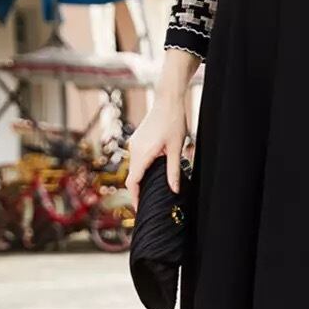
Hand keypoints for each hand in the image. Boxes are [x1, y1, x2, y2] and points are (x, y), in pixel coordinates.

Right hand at [125, 49, 199, 210]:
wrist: (168, 99)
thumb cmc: (174, 122)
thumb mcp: (176, 148)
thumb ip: (174, 171)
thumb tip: (173, 190)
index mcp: (142, 153)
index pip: (133, 181)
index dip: (134, 197)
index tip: (139, 208)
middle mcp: (134, 149)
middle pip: (132, 175)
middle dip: (139, 189)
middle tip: (149, 201)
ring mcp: (134, 143)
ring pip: (135, 166)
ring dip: (142, 177)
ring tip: (154, 188)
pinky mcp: (138, 138)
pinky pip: (137, 157)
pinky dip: (143, 167)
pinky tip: (155, 170)